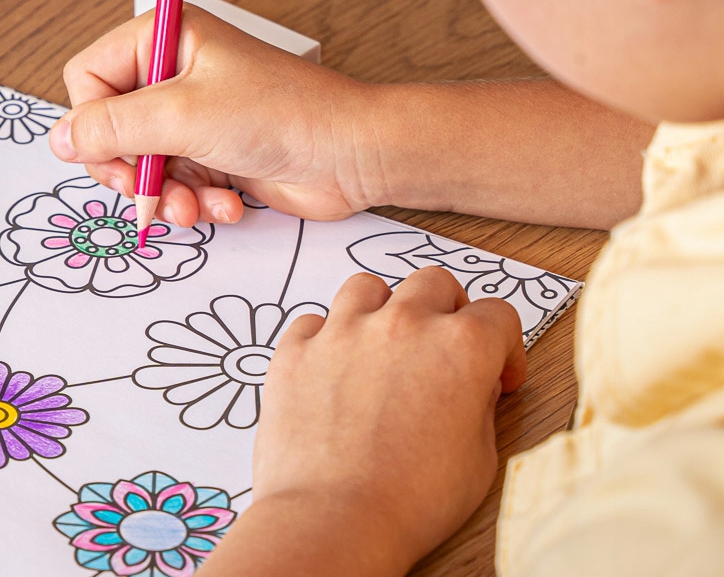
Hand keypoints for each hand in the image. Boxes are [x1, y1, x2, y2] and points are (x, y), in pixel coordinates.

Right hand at [51, 6, 384, 226]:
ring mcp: (194, 116)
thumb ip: (111, 128)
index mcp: (165, 39)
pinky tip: (226, 205)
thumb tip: (59, 139)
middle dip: (130, 170)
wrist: (350, 155)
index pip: (88, 77)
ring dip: (165, 195)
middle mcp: (175, 74)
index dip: (92, 121)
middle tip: (149, 190)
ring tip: (196, 207)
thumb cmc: (282, 114)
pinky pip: (175, 185)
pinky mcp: (213, 153)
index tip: (114, 153)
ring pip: (141, 165)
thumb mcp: (183, 116)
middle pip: (109, 128)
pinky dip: (195, 202)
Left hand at [202, 267, 526, 576]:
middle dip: (447, 308)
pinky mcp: (298, 347)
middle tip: (444, 345)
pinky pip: (313, 321)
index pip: (498, 314)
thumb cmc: (410, 502)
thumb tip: (471, 386)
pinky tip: (333, 368)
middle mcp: (403, 324)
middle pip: (434, 281)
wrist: (335, 520)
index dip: (505, 347)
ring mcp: (344, 329)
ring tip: (383, 346)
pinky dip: (326, 338)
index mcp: (459, 347)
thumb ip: (478, 403)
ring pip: (368, 287)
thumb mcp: (479, 458)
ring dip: (382, 309)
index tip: (498, 372)